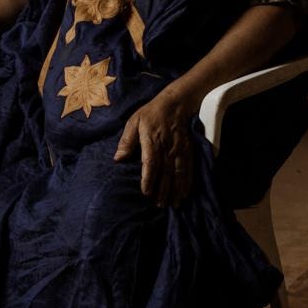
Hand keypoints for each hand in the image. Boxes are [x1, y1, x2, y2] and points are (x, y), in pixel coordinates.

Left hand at [113, 88, 199, 207]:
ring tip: (174, 204)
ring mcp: (179, 149)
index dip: (149, 178)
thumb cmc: (151, 113)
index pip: (150, 163)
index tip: (146, 192)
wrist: (175, 103)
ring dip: (176, 189)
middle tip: (159, 205)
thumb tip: (118, 158)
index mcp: (152, 140)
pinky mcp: (188, 149)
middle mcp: (167, 147)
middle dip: (163, 190)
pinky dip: (188, 181)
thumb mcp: (134, 121)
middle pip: (165, 172)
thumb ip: (126, 140)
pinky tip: (186, 193)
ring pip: (178, 172)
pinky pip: (189, 167)